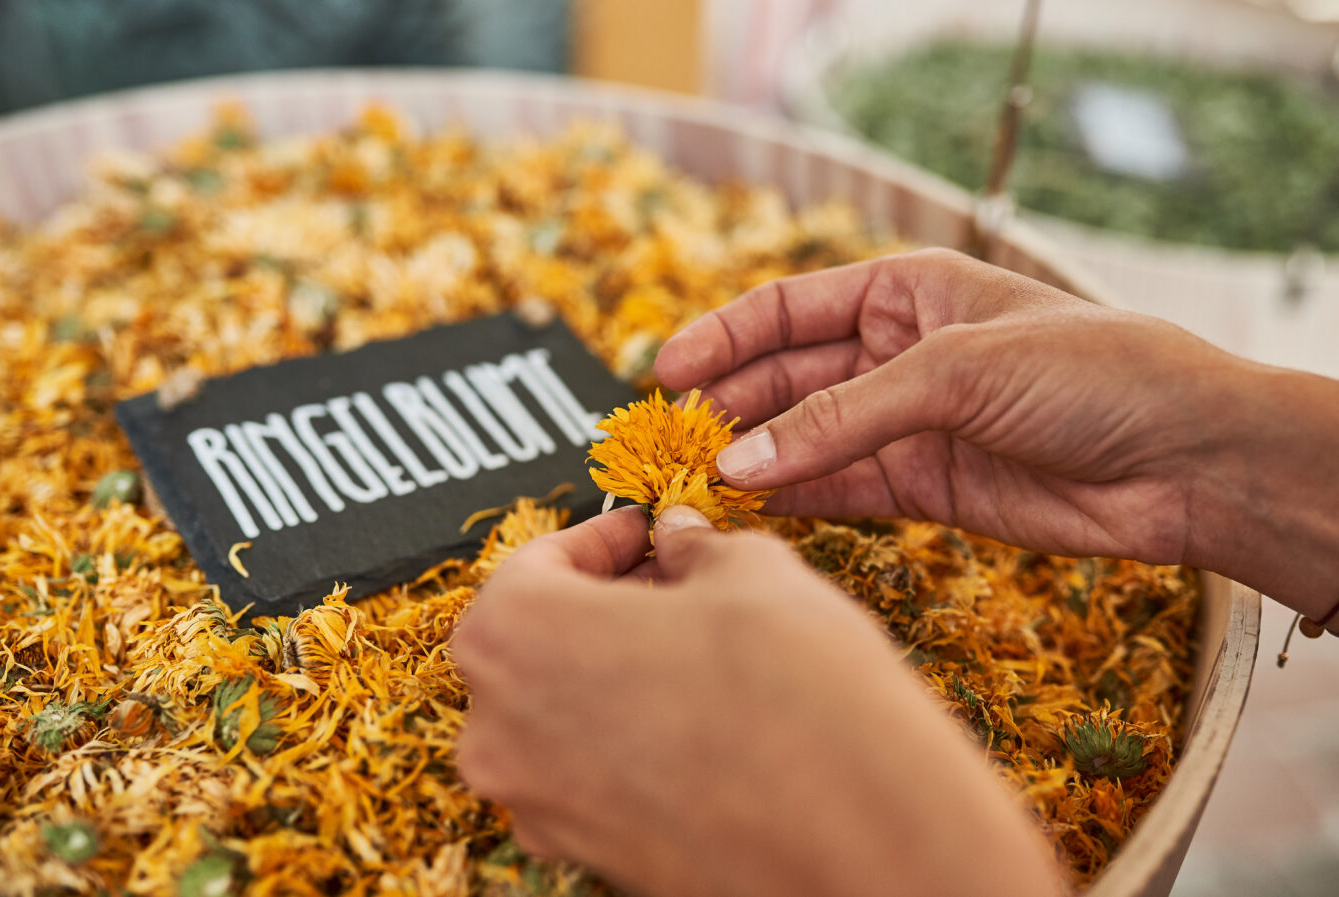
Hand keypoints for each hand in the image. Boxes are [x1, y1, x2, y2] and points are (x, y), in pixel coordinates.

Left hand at [453, 506, 1064, 896]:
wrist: (860, 841)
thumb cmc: (796, 700)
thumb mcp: (753, 572)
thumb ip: (696, 547)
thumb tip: (683, 540)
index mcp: (516, 633)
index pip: (535, 562)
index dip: (601, 538)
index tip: (644, 533)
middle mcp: (500, 726)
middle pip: (536, 641)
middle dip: (605, 605)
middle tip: (674, 585)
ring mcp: (538, 802)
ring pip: (560, 713)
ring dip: (615, 674)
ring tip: (698, 652)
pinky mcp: (586, 853)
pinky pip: (589, 775)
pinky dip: (630, 738)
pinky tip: (702, 719)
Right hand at [653, 249, 1338, 619]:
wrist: (1184, 460)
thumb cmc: (1089, 373)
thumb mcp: (955, 372)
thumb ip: (841, 419)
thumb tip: (738, 461)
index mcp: (909, 291)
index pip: (792, 307)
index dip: (726, 335)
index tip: (668, 371)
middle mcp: (900, 355)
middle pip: (788, 376)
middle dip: (730, 405)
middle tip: (671, 442)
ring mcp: (909, 424)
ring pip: (806, 438)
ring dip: (753, 457)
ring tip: (694, 482)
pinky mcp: (925, 488)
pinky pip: (840, 490)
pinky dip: (794, 500)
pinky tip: (748, 509)